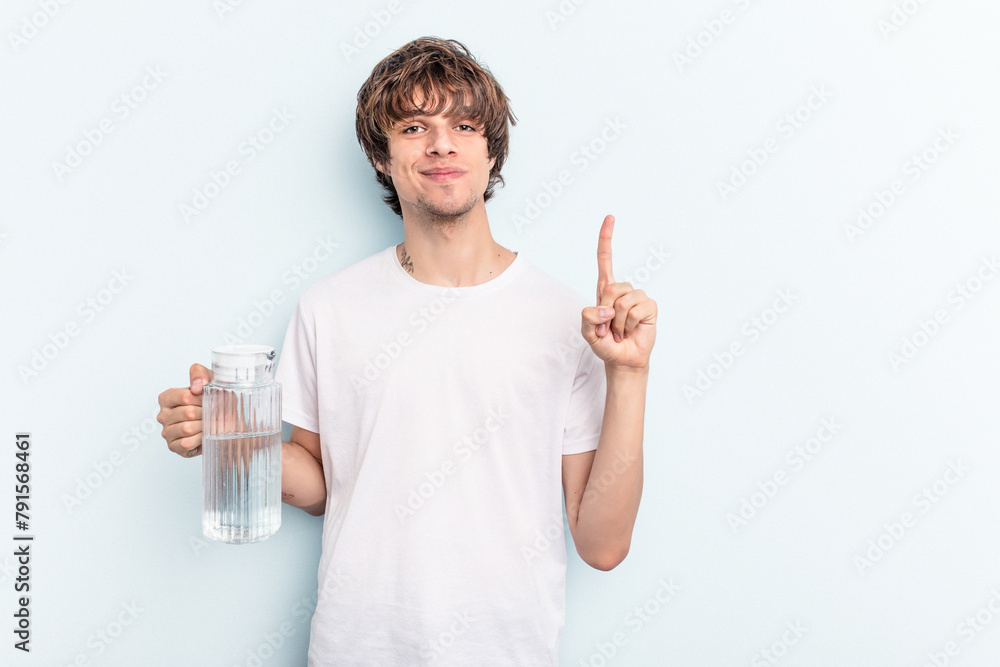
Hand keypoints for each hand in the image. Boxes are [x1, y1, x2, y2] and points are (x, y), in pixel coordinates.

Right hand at [156, 363, 212, 457]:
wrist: (224, 420)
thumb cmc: (213, 400)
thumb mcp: (209, 379)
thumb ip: (200, 374)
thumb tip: (197, 386)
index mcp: (167, 398)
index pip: (185, 397)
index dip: (201, 399)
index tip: (208, 400)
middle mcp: (163, 415)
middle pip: (188, 413)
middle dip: (206, 413)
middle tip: (212, 413)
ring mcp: (166, 432)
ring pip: (187, 429)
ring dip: (203, 427)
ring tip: (208, 424)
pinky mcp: (173, 446)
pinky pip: (186, 444)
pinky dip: (199, 440)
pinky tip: (203, 435)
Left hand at [581, 215, 656, 368]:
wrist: (623, 359)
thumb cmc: (605, 344)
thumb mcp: (587, 333)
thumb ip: (588, 319)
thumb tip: (606, 309)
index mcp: (605, 290)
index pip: (605, 260)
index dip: (606, 239)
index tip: (610, 218)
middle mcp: (622, 290)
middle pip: (611, 289)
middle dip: (606, 312)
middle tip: (608, 328)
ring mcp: (638, 297)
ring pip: (624, 302)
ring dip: (618, 322)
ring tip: (620, 330)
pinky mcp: (650, 307)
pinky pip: (638, 309)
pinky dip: (630, 323)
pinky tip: (631, 329)